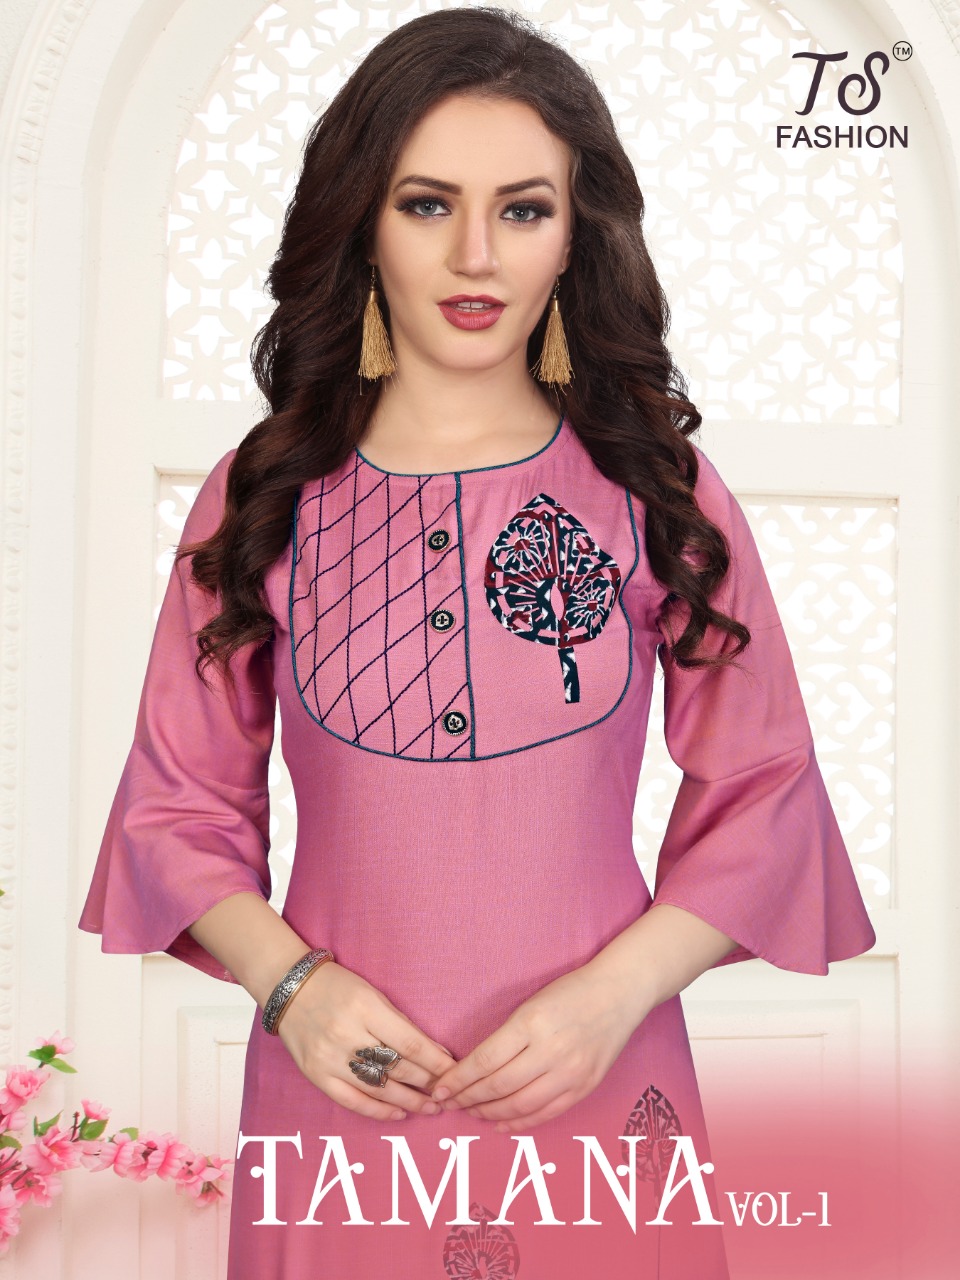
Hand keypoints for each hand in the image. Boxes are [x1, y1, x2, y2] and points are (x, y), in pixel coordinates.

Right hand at [276, 961, 457, 1121]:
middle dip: (427, 1083)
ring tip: (430, 1107)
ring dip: (409, 1101)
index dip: (435, 1061)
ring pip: (378, 1089)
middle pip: (396, 1068)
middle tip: (447, 1093)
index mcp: (365, 1008)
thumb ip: (400, 1024)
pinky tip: (399, 1113)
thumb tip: (435, 1053)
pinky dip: (378, 1110)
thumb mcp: (372, 994)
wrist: (289, 987)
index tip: (454, 1072)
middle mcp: (347, 1035)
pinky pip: (352, 1100)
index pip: (410, 1042)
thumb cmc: (337, 986)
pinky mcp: (316, 1075)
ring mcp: (329, 1058)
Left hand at [428, 963, 650, 1132]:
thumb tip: (473, 1068)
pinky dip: (521, 1123)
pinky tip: (501, 1125)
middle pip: (499, 1086)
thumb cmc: (570, 993)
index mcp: (531, 1023)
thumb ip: (506, 1037)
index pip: (485, 1060)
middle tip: (450, 1104)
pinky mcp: (585, 1087)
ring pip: (521, 1105)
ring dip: (491, 1114)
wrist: (618, 994)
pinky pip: (547, 1113)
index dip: (459, 1079)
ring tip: (472, 1113)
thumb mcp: (530, 1004)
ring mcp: (570, 1072)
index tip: (440, 1089)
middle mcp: (551, 1050)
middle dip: (468, 1098)